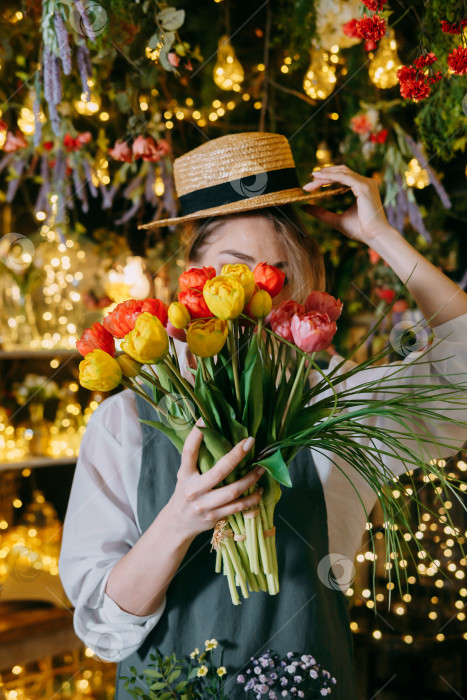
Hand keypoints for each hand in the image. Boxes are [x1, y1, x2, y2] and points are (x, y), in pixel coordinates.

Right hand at [165, 422, 263, 538]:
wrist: (178, 523)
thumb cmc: (185, 493)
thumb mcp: (184, 475)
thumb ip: (196, 460)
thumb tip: (211, 433)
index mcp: (185, 475)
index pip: (188, 453)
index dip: (195, 436)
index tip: (204, 419)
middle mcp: (194, 490)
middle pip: (219, 471)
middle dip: (237, 455)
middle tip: (249, 442)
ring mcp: (205, 505)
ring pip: (233, 490)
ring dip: (250, 478)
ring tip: (262, 468)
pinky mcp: (215, 517)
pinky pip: (237, 507)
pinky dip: (251, 499)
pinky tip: (259, 490)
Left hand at [301, 164, 395, 244]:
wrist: (375, 236)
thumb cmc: (360, 230)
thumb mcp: (335, 219)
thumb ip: (321, 213)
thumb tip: (304, 207)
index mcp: (361, 187)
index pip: (341, 177)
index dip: (326, 178)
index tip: (311, 185)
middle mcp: (365, 182)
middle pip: (340, 172)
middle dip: (323, 175)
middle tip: (308, 183)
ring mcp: (366, 183)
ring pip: (341, 172)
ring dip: (325, 175)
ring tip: (312, 179)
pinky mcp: (363, 187)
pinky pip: (344, 177)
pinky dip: (331, 176)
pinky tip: (319, 179)